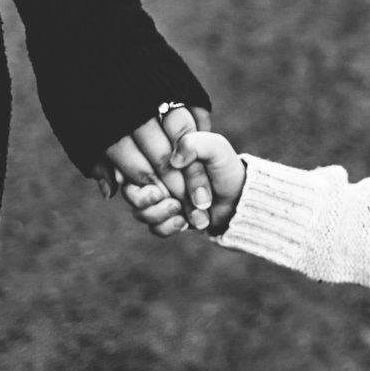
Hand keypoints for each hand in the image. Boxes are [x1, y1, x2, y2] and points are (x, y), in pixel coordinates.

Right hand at [120, 130, 247, 237]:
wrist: (238, 199)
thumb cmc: (225, 168)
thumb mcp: (217, 148)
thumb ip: (196, 144)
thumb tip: (174, 160)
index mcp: (160, 150)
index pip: (136, 161)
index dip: (150, 174)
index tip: (171, 177)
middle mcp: (152, 172)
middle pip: (131, 188)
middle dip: (154, 198)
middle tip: (176, 201)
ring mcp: (155, 194)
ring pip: (137, 208)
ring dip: (159, 213)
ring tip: (180, 210)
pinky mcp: (161, 215)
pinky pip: (151, 225)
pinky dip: (165, 226)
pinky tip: (183, 222)